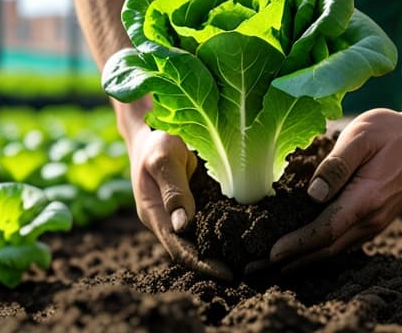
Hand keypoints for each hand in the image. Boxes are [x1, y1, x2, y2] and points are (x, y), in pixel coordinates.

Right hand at [127, 124, 232, 280]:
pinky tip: (244, 235)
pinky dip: (223, 231)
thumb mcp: (163, 159)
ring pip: (200, 238)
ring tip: (249, 260)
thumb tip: (182, 226)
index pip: (179, 249)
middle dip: (215, 263)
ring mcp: (178, 211)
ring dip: (221, 250)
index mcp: (154, 214)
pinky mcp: (192, 202)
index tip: (227, 274)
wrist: (153, 127)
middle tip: (246, 272)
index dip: (202, 264)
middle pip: (191, 249)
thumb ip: (173, 190)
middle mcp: (167, 218)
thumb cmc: (156, 140)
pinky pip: (207, 221)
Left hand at [268, 108, 401, 272]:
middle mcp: (371, 219)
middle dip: (290, 260)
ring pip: (334, 249)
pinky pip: (343, 242)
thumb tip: (313, 194)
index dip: (297, 244)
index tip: (271, 253)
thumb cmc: (393, 133)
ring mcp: (375, 223)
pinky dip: (319, 249)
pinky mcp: (375, 220)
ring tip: (271, 264)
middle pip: (325, 249)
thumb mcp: (361, 135)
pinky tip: (302, 250)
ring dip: (303, 258)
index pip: (325, 230)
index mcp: (366, 199)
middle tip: (255, 267)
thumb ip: (336, 164)